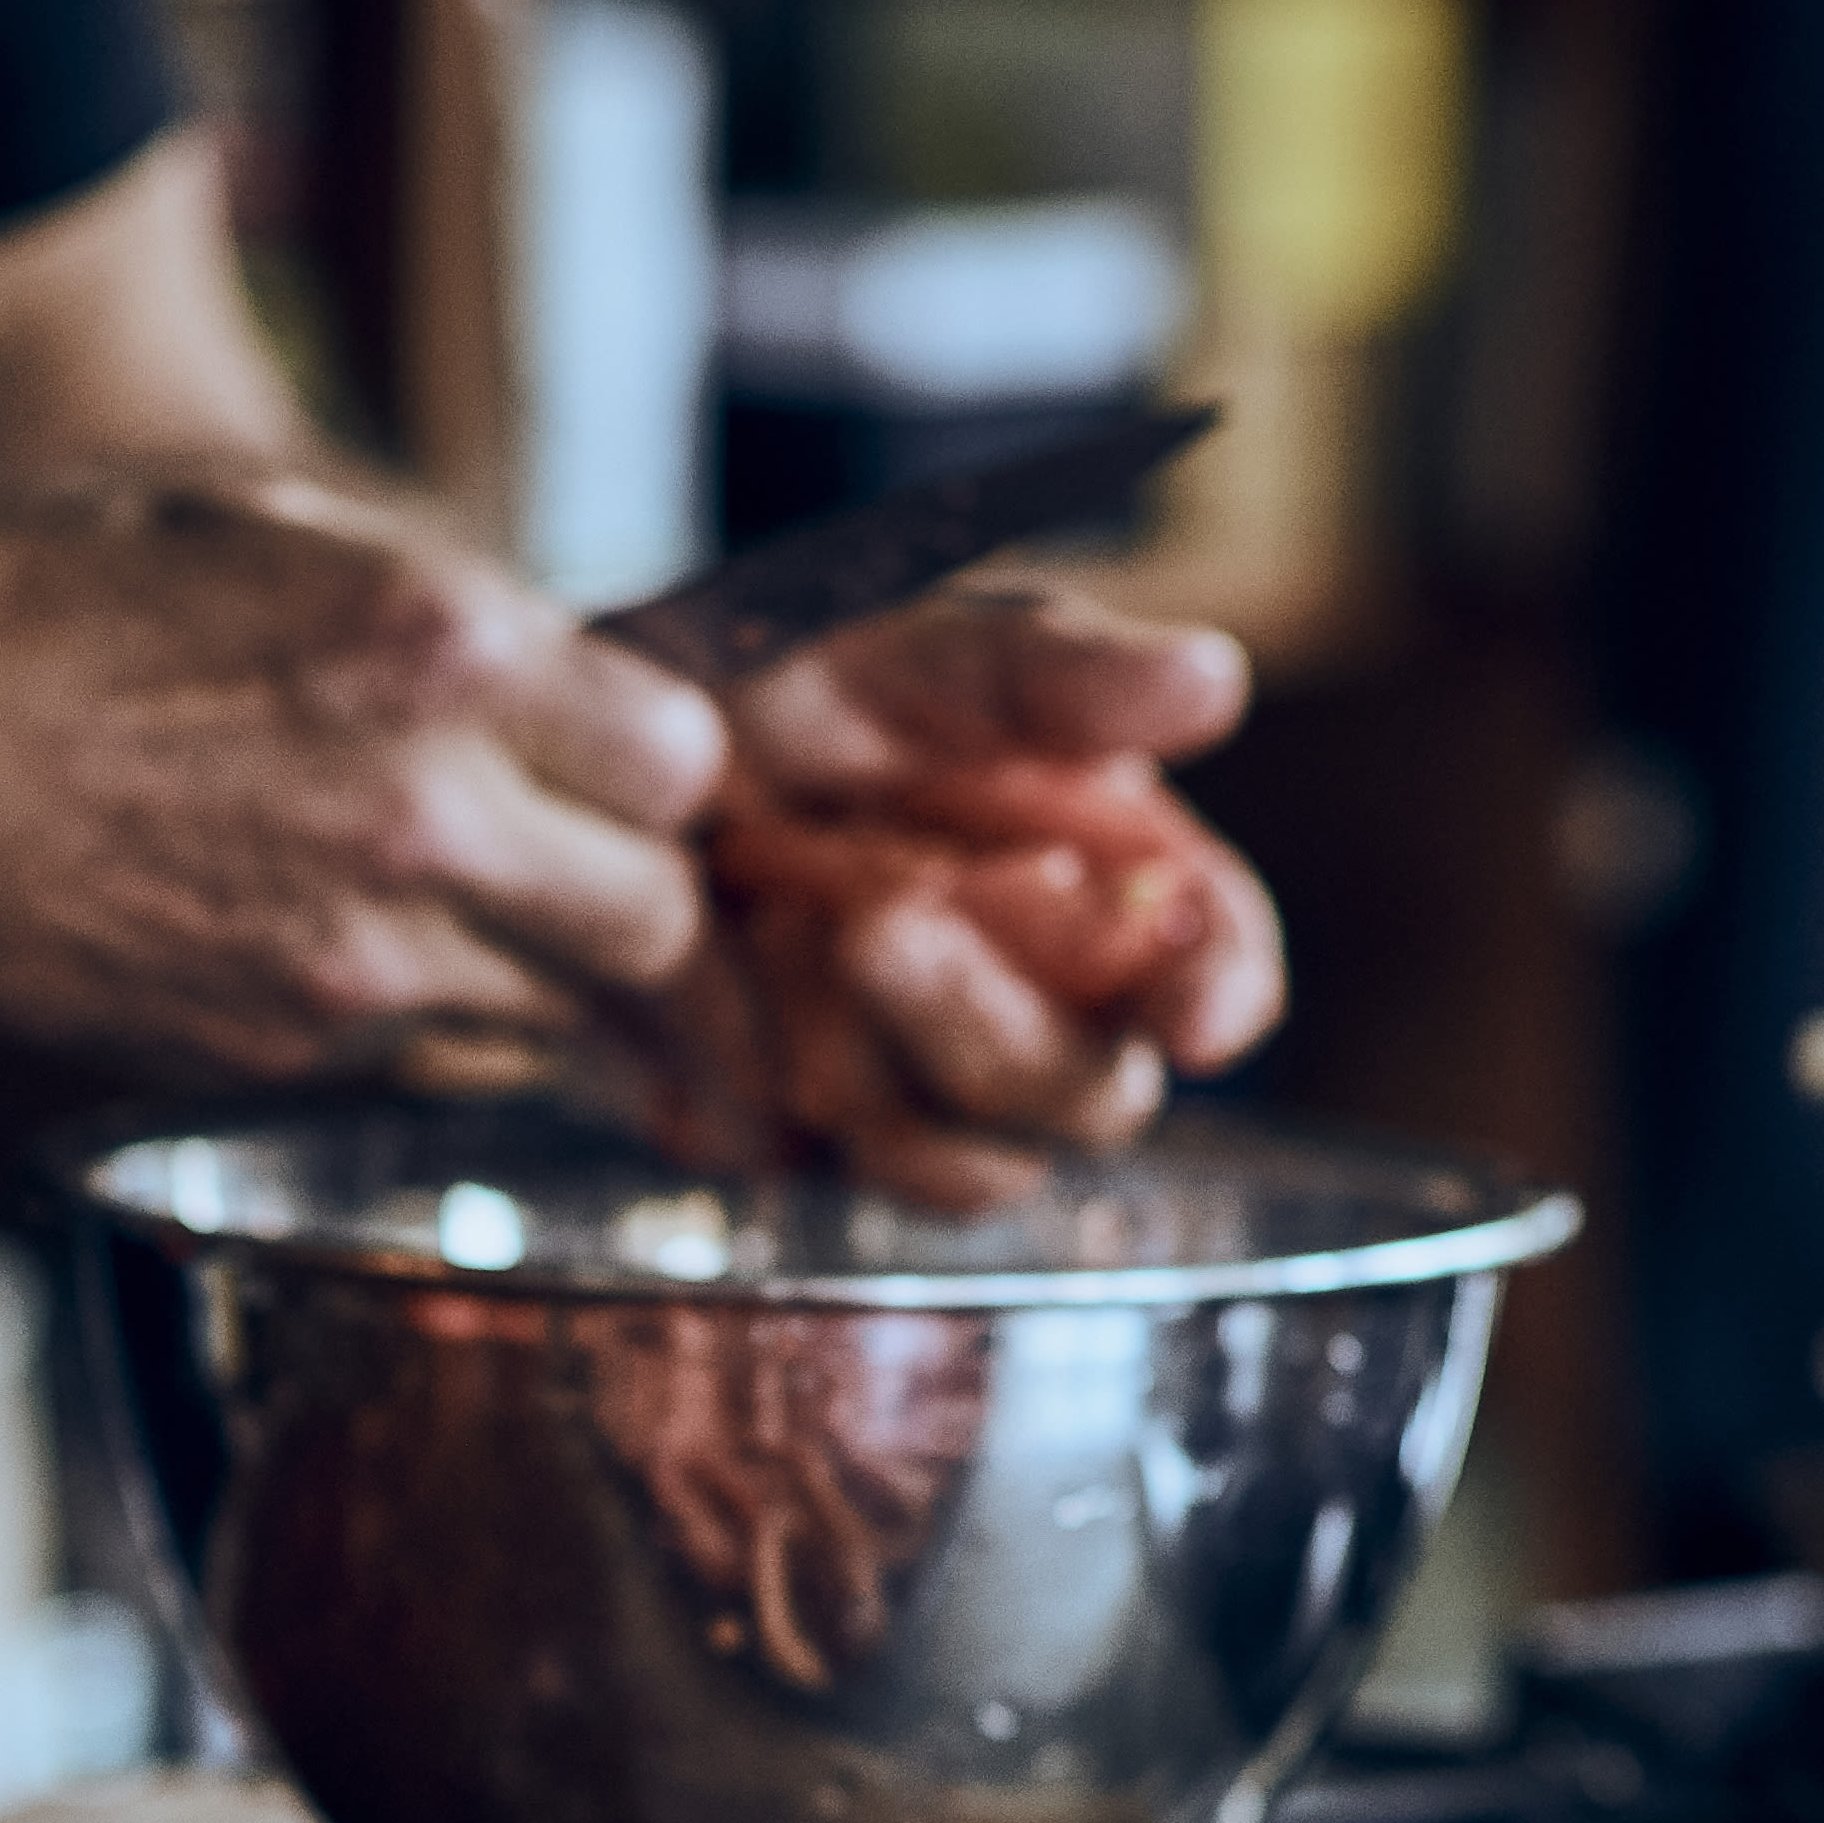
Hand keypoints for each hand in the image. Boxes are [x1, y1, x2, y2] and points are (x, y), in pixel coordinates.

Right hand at [0, 471, 724, 1079]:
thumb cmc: (60, 601)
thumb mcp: (282, 537)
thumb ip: (449, 623)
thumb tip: (573, 691)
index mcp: (445, 648)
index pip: (683, 758)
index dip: (659, 765)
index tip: (617, 759)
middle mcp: (429, 813)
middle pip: (656, 918)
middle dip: (633, 890)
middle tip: (575, 860)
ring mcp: (359, 952)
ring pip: (556, 1013)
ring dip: (535, 970)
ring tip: (452, 906)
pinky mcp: (286, 1048)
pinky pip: (429, 1054)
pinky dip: (422, 1016)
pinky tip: (346, 945)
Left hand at [665, 589, 1284, 1206]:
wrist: (603, 769)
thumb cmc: (793, 693)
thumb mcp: (920, 658)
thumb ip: (1064, 679)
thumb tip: (1211, 680)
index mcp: (1113, 885)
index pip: (1216, 966)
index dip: (1220, 994)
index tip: (1196, 1014)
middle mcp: (1039, 1011)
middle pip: (1092, 1098)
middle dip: (994, 1020)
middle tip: (885, 920)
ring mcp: (924, 1095)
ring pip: (966, 1163)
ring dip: (879, 1051)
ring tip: (782, 916)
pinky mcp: (806, 1145)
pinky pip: (823, 1164)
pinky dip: (780, 1074)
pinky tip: (727, 971)